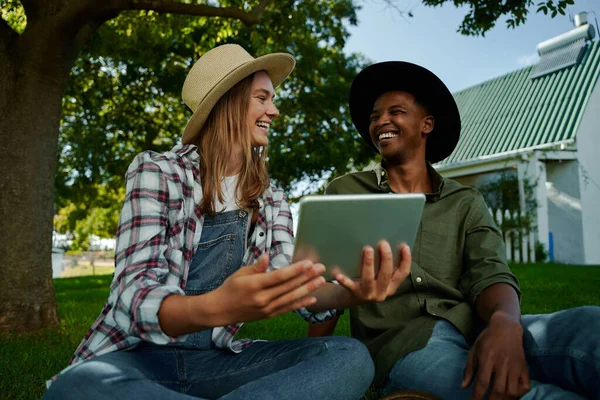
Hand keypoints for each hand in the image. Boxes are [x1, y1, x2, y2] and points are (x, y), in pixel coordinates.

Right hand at [207, 254, 325, 325]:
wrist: (220, 310)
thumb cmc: (230, 288)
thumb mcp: (240, 274)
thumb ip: (257, 267)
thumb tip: (268, 257)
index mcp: (255, 285)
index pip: (279, 276)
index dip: (295, 270)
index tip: (309, 263)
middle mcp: (263, 298)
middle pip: (289, 287)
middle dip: (307, 277)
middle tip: (321, 268)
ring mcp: (267, 308)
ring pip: (291, 298)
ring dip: (308, 289)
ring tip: (321, 281)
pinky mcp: (269, 315)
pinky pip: (287, 309)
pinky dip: (300, 304)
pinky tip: (312, 298)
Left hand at [332, 241, 410, 302]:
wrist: (350, 299)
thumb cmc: (369, 282)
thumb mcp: (381, 277)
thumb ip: (385, 266)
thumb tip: (390, 242)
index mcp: (391, 286)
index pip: (403, 274)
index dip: (406, 260)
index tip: (405, 246)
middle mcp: (382, 292)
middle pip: (386, 275)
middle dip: (386, 258)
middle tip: (383, 243)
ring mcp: (368, 294)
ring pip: (369, 279)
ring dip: (369, 264)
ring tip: (368, 249)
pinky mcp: (354, 293)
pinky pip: (349, 286)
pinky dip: (344, 280)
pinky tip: (338, 274)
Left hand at [462, 312, 530, 399]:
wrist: (506, 327)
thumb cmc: (487, 339)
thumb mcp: (474, 350)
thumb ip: (469, 369)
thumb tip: (464, 387)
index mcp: (487, 358)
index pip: (483, 382)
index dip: (477, 396)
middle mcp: (502, 363)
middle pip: (498, 390)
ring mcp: (515, 366)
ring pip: (512, 391)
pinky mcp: (524, 367)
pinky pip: (525, 386)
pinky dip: (519, 394)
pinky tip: (510, 395)